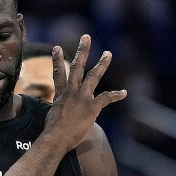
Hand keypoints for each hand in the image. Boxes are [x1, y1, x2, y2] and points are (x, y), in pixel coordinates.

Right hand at [42, 34, 126, 151]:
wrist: (55, 138)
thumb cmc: (52, 132)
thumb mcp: (52, 116)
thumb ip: (57, 111)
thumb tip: (56, 116)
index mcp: (61, 94)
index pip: (59, 74)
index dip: (57, 60)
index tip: (57, 47)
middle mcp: (71, 91)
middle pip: (77, 66)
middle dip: (82, 50)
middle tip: (86, 37)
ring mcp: (82, 98)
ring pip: (93, 76)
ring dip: (102, 64)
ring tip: (108, 53)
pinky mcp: (92, 107)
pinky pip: (106, 98)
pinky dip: (116, 95)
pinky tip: (124, 93)